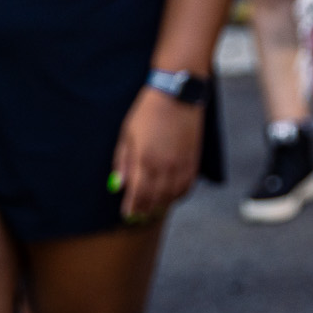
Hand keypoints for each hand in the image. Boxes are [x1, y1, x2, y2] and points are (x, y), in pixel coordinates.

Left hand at [112, 86, 202, 220]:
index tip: (127, 214)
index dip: (133, 207)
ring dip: (163, 204)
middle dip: (147, 209)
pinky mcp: (193, 159)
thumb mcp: (127, 135)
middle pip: (156, 198)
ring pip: (174, 194)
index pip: (139, 193)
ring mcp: (182, 163)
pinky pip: (188, 185)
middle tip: (139, 216)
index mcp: (145, 159)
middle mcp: (165, 165)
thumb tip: (118, 184)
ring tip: (154, 208)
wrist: (177, 95)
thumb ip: (123, 161)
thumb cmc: (148, 112)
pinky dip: (180, 194)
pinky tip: (172, 195)